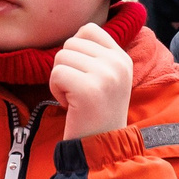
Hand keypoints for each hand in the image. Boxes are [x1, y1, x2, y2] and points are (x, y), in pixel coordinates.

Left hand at [50, 23, 133, 140]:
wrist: (101, 148)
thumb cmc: (96, 114)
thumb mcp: (107, 78)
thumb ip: (96, 55)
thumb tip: (75, 35)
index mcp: (122, 58)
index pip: (88, 29)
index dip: (75, 50)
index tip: (82, 74)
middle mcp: (118, 63)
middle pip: (70, 43)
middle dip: (66, 67)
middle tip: (78, 91)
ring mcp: (105, 75)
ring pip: (61, 57)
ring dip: (60, 79)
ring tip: (75, 98)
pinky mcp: (88, 89)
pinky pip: (56, 74)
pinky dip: (56, 91)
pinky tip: (70, 105)